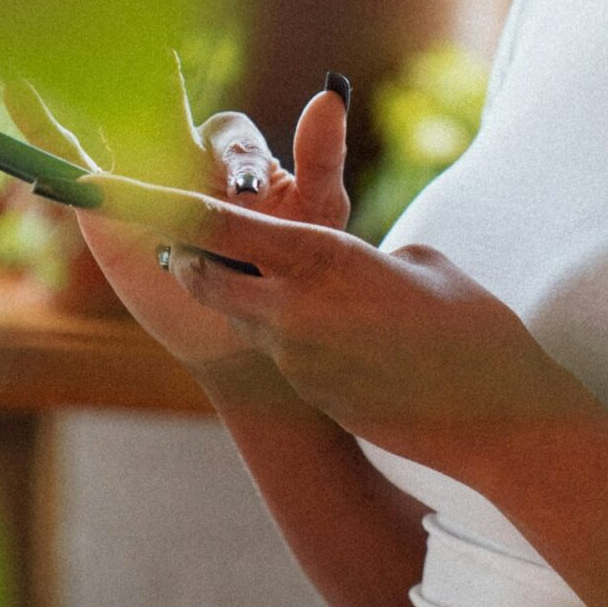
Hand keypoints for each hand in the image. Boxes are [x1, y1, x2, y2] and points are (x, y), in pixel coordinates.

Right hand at [3, 60, 350, 387]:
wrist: (245, 333)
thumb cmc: (290, 267)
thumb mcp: (317, 213)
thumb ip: (322, 156)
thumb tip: (330, 90)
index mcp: (235, 153)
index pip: (233, 137)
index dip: (239, 160)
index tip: (248, 193)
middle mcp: (185, 153)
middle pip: (170, 112)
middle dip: (162, 94)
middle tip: (160, 67)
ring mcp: (141, 174)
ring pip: (117, 124)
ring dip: (95, 90)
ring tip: (68, 51)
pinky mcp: (104, 204)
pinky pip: (69, 159)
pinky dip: (40, 126)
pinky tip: (17, 87)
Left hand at [80, 171, 587, 476]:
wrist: (498, 422)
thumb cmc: (474, 327)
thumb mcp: (423, 262)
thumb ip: (361, 252)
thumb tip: (341, 260)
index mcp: (321, 260)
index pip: (217, 224)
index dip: (158, 201)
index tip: (109, 185)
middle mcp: (293, 312)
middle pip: (202, 274)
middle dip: (188, 253)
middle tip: (188, 233)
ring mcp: (297, 360)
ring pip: (242, 314)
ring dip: (247, 293)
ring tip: (295, 278)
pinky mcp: (312, 394)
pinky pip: (283, 349)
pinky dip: (293, 331)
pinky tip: (351, 334)